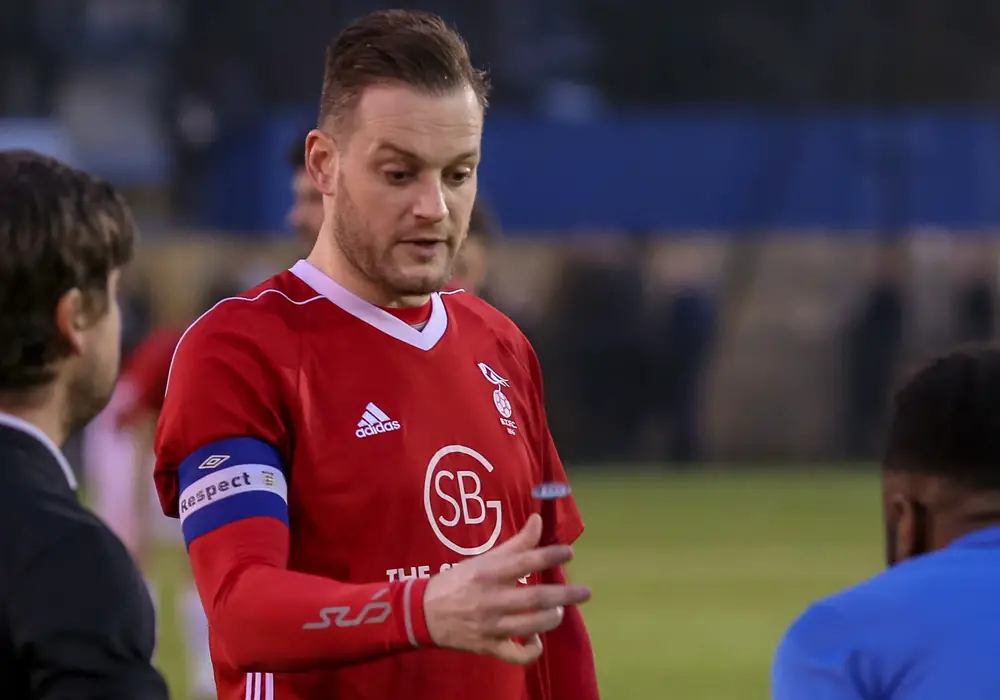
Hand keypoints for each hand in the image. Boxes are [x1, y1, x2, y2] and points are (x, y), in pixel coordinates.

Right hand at [422, 513, 591, 664]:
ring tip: (559, 610)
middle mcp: (491, 599)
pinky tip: (535, 639)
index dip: (550, 555)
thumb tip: (538, 520)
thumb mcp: (483, 559)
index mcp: (488, 574)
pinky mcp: (488, 647)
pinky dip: (532, 650)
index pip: (524, 561)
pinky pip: (517, 655)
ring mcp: (490, 626)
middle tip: (585, 592)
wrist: (423, 613)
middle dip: (565, 595)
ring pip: (531, 626)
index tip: (568, 552)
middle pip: (535, 598)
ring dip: (551, 618)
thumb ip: (515, 543)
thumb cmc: (458, 581)